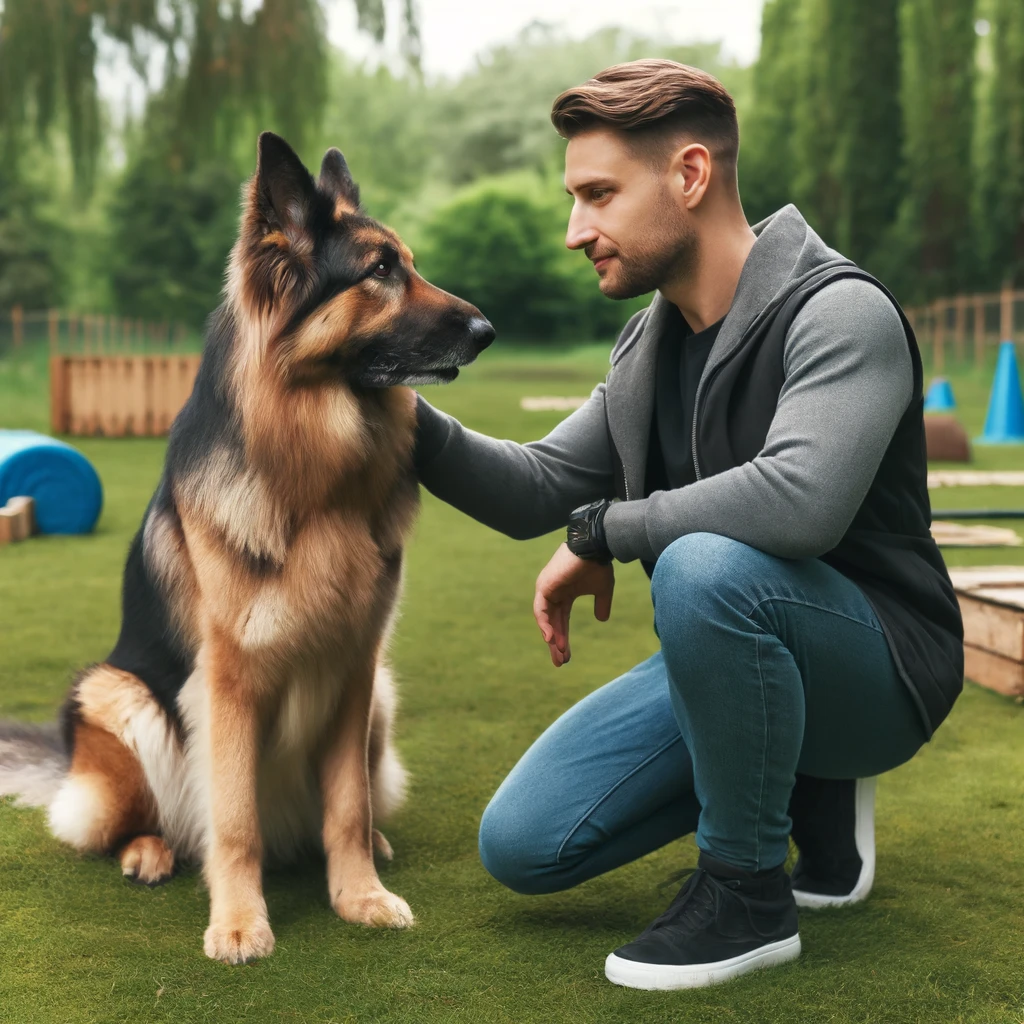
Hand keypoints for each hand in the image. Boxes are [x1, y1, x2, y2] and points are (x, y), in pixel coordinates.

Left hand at [533, 542, 613, 666]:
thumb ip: (601, 604)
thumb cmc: (598, 564)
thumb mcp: (602, 590)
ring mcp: (546, 589)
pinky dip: (544, 624)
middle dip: (557, 643)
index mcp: (564, 594)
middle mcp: (553, 593)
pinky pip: (541, 610)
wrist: (595, 547)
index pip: (561, 621)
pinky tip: (550, 639)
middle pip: (552, 623)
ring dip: (552, 637)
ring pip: (545, 619)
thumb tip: (602, 620)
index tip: (567, 657)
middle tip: (560, 662)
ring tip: (559, 654)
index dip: (564, 639)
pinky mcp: (544, 586)